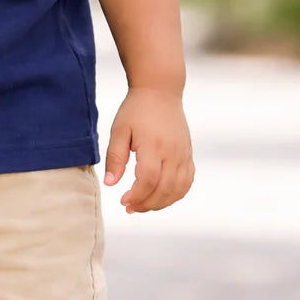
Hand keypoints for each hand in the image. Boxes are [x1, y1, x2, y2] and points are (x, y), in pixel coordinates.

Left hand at [103, 88, 194, 212]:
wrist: (160, 91)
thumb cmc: (136, 110)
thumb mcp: (119, 130)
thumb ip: (115, 158)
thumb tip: (111, 184)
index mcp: (153, 145)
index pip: (149, 179)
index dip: (137, 195)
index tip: (123, 201)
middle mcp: (172, 151)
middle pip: (165, 188)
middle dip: (147, 204)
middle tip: (130, 208)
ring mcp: (183, 153)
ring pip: (179, 188)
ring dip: (162, 203)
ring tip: (144, 205)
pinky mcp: (188, 153)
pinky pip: (187, 181)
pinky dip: (176, 194)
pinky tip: (161, 197)